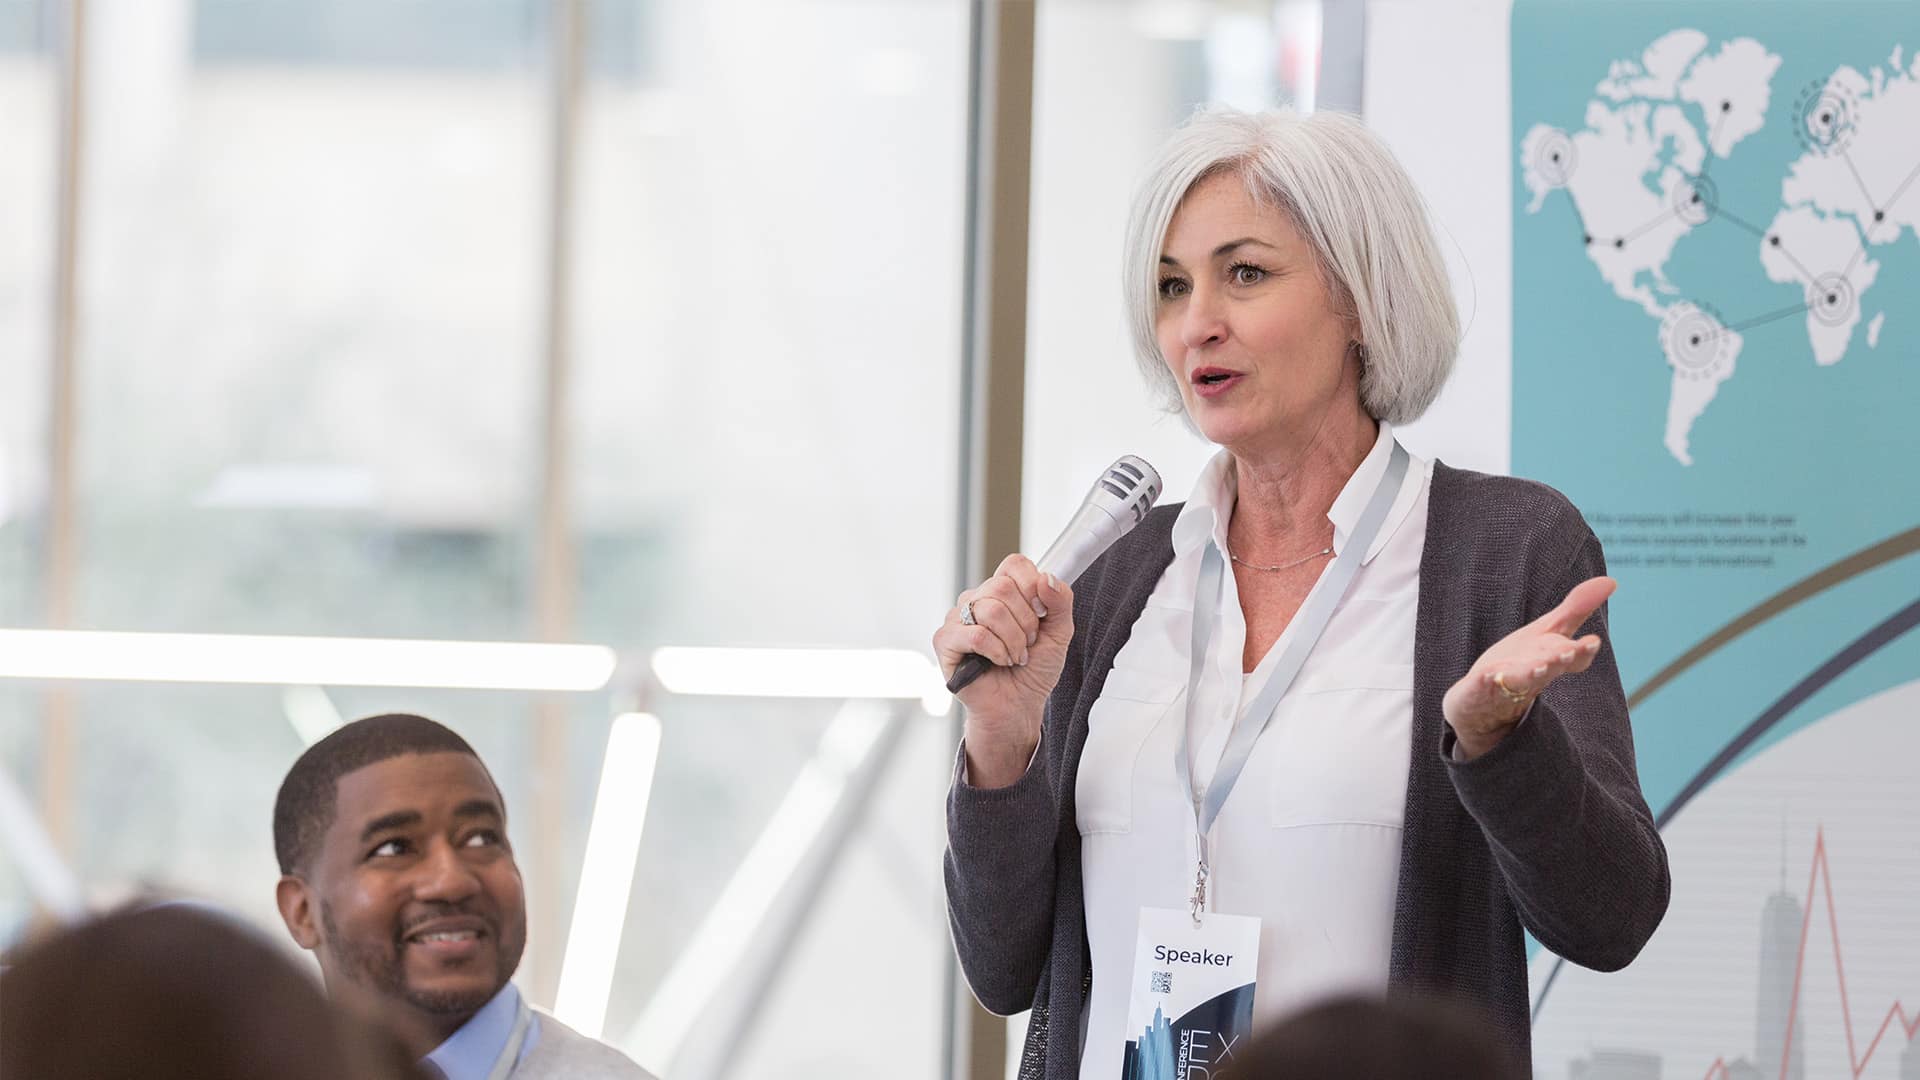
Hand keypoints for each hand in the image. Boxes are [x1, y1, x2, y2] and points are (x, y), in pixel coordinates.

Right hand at [933, 554, 1074, 786]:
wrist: (1018, 707)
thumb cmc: (1033, 670)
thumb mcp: (1060, 632)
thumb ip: (1060, 601)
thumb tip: (1046, 577)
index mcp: (1001, 591)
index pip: (1014, 565)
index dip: (1032, 587)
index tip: (1041, 614)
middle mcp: (976, 600)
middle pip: (1002, 587)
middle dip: (1026, 622)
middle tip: (1028, 643)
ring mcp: (957, 619)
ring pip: (990, 610)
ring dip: (1013, 641)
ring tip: (1015, 657)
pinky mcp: (945, 641)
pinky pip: (975, 634)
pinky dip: (996, 651)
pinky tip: (999, 662)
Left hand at [1443, 576, 1614, 759]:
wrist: (1483, 701)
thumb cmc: (1522, 661)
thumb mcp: (1549, 631)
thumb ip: (1577, 609)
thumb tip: (1611, 581)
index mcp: (1551, 659)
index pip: (1572, 657)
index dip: (1581, 651)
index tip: (1591, 642)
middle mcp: (1533, 674)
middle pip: (1549, 667)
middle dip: (1558, 660)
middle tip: (1567, 653)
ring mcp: (1506, 684)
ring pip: (1521, 680)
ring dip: (1529, 674)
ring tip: (1537, 668)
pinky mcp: (1478, 691)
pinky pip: (1482, 687)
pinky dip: (1486, 682)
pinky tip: (1488, 675)